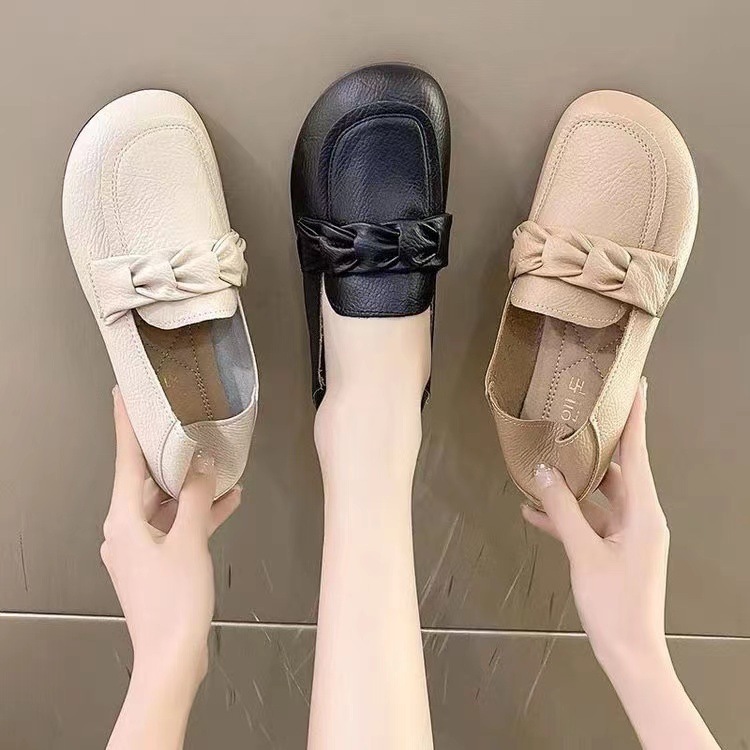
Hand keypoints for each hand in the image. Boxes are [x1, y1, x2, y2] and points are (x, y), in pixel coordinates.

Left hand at [102, 388, 240, 684]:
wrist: (173, 656)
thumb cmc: (175, 602)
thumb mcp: (190, 540)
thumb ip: (197, 498)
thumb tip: (204, 465)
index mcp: (123, 519)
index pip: (125, 460)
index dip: (126, 425)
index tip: (123, 395)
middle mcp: (125, 529)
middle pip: (146, 480)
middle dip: (169, 455)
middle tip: (182, 423)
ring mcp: (140, 547)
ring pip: (165, 503)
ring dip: (191, 487)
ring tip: (218, 462)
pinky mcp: (156, 561)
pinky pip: (176, 526)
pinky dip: (197, 514)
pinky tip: (227, 501)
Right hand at [522, 378, 669, 669]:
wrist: (629, 654)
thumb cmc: (614, 604)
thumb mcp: (584, 553)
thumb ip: (563, 510)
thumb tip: (542, 473)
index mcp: (644, 512)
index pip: (639, 453)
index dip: (636, 418)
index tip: (636, 386)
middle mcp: (640, 516)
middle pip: (618, 469)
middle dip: (597, 444)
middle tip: (579, 413)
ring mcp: (627, 534)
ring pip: (599, 496)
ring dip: (573, 483)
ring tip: (546, 458)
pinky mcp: (613, 550)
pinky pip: (589, 522)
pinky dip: (566, 514)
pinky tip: (534, 510)